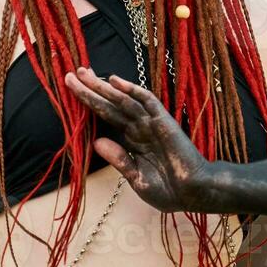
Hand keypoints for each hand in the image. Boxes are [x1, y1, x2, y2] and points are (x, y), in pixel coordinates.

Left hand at [63, 66, 211, 213]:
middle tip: (70, 73)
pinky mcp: (164, 122)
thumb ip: (118, 159)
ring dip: (104, 87)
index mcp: (132, 140)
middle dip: (91, 89)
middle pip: (110, 104)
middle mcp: (139, 128)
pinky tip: (115, 80)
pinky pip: (147, 102)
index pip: (106, 117)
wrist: (195, 193)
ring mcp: (151, 123)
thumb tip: (95, 141)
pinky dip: (132, 90)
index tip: (72, 90)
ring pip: (123, 100)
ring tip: (84, 73)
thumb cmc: (168, 190)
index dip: (90, 103)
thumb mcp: (136, 178)